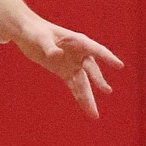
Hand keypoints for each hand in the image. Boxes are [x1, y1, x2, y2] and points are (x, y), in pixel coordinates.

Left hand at [0, 0, 123, 117]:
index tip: (119, 66)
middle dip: (98, 80)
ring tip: (94, 115)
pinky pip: (74, 86)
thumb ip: (49, 47)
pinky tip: (86, 108)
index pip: (96, 50)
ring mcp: (73, 64)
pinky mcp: (64, 71)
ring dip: (88, 97)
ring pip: (84, 82)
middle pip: (91, 69)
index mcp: (78, 41)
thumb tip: (57, 55)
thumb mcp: (40, 38)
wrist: (27, 33)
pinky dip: (79, 96)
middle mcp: (79, 54)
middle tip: (107, 91)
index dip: (108, 57)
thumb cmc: (36, 31)